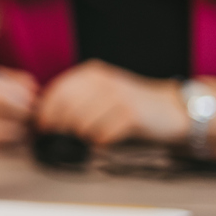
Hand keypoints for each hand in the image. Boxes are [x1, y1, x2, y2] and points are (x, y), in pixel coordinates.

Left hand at [33, 60, 215, 145]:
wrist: (173, 109)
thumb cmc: (130, 105)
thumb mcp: (100, 92)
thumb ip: (74, 99)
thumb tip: (42, 117)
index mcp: (91, 73)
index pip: (57, 92)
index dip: (46, 112)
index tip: (42, 127)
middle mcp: (103, 82)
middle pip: (66, 108)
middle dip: (59, 127)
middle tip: (60, 138)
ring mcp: (118, 97)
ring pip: (81, 124)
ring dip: (80, 136)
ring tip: (88, 139)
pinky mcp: (131, 115)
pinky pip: (102, 135)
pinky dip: (99, 142)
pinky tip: (104, 142)